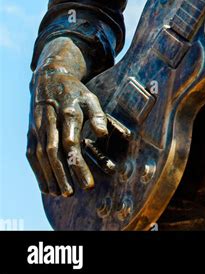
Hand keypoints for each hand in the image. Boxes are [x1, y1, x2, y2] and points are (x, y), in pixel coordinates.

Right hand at [26, 57, 107, 196]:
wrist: (49, 79)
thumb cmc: (75, 93)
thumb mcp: (90, 98)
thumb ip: (98, 116)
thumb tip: (103, 134)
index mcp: (68, 113)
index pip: (72, 143)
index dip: (79, 165)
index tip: (89, 184)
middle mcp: (50, 121)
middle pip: (54, 152)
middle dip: (63, 175)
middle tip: (72, 194)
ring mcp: (38, 127)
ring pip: (42, 156)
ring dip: (50, 177)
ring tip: (62, 194)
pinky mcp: (31, 132)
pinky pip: (32, 155)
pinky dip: (38, 172)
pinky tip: (46, 188)